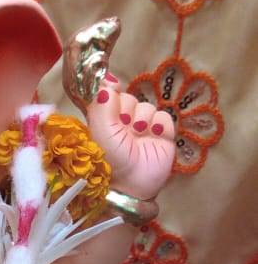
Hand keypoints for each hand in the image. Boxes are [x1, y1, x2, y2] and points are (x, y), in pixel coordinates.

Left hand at [86, 74, 175, 199]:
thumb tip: (107, 79)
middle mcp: (123, 122)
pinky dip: (159, 126)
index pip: (109, 94)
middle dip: (126, 111)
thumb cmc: (110, 160)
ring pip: (146, 107)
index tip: (112, 87)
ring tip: (136, 139)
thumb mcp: (100, 130)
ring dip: (141, 121)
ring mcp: (144, 127)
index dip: (111, 90)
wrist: (132, 184)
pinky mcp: (163, 133)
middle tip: (122, 130)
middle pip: (129, 99)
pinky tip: (152, 138)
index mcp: (103, 121)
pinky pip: (164, 116)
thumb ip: (101, 103)